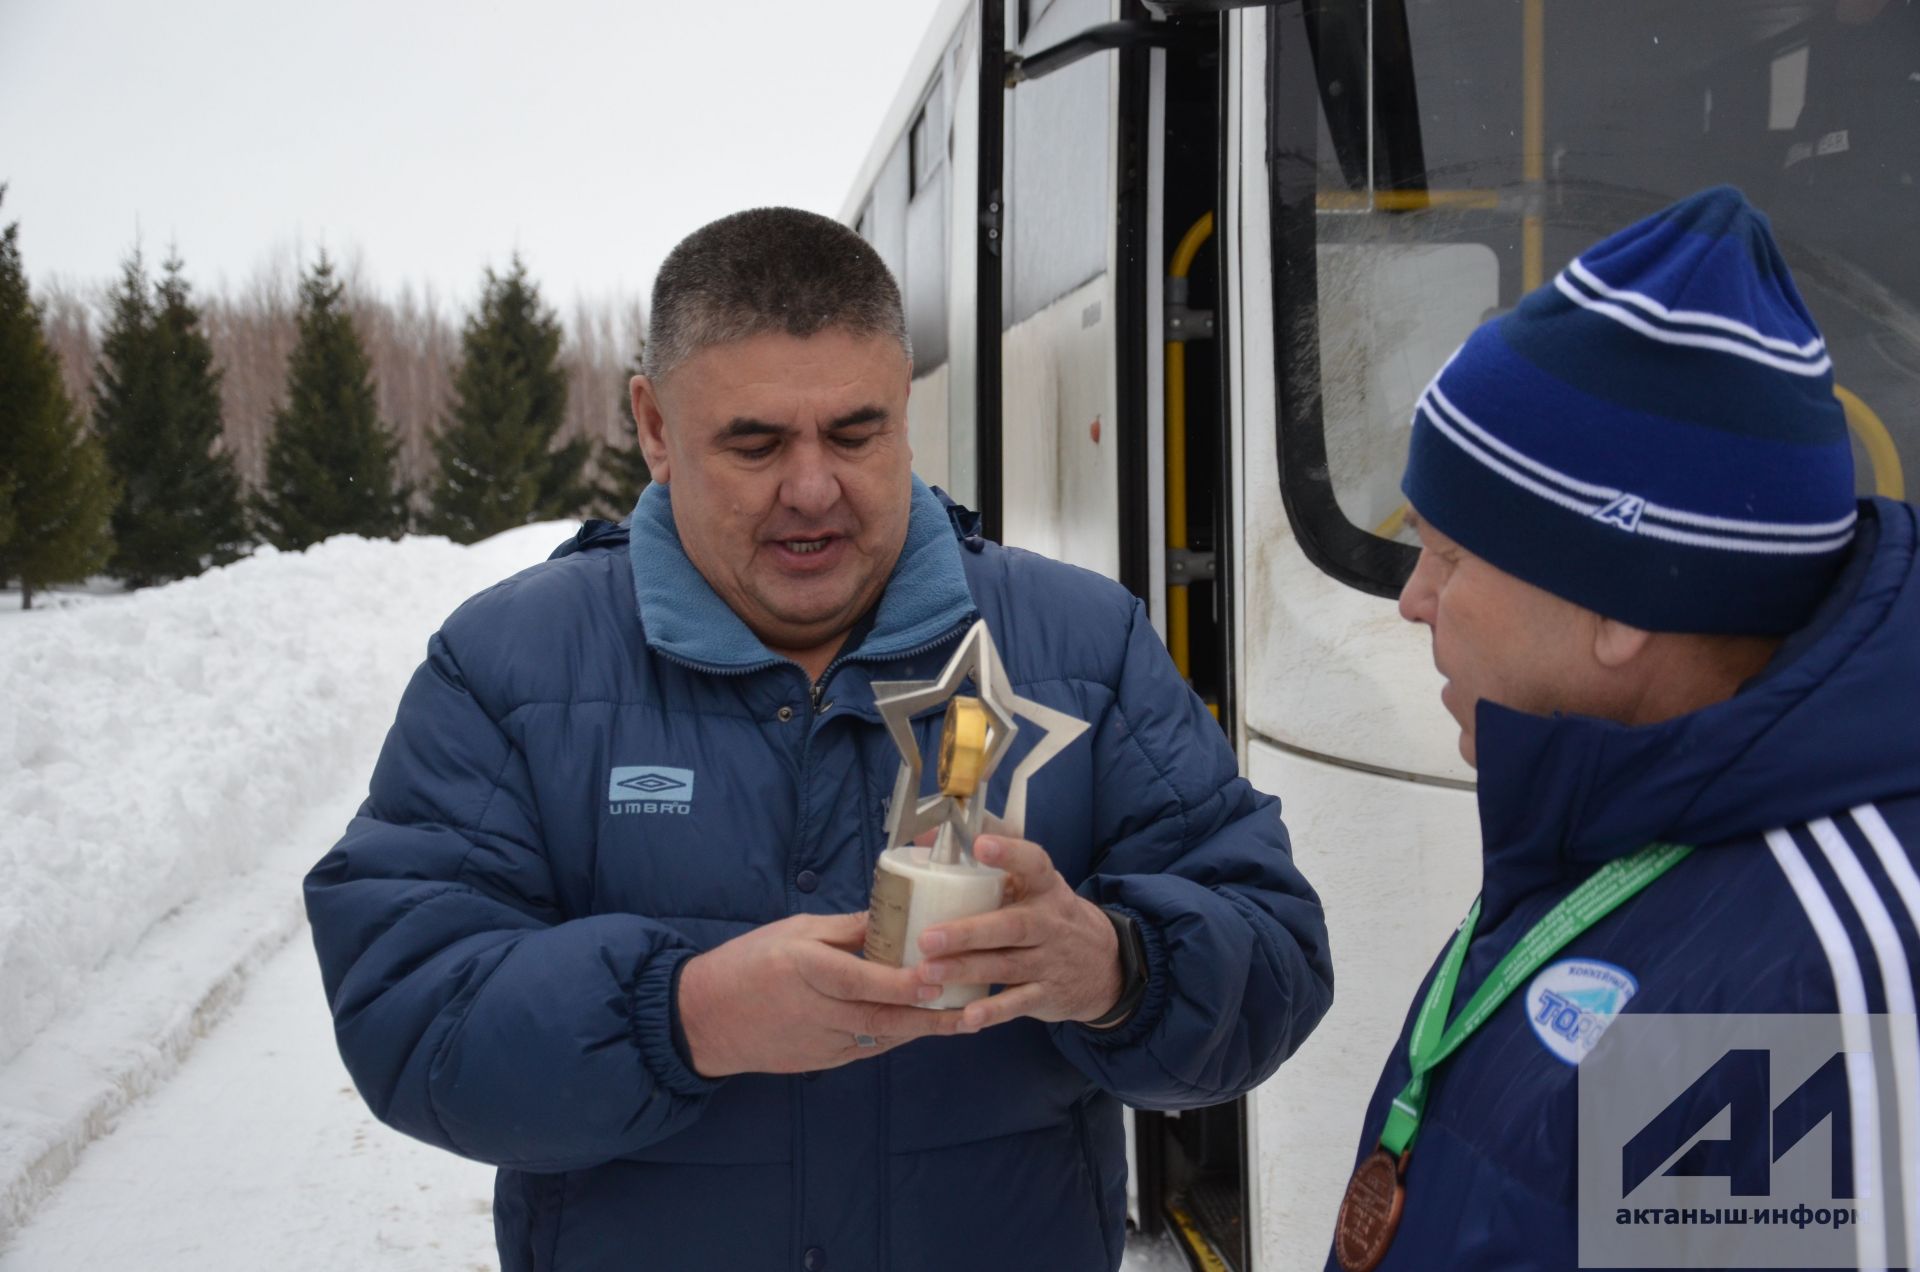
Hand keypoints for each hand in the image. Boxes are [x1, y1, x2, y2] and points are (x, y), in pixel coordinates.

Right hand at [677, 912, 962, 1076]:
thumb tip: (893, 914)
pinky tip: (922, 1029)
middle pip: (880, 1019)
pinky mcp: (820, 1062)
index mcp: (805, 969)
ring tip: (962, 1021)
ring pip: (879, 1039)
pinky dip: (895, 1039)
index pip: (860, 981)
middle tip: (969, 1012)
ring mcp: (819, 1042)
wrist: (705, 1020)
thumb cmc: (747, 963)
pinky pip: (865, 1050)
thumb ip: (845, 928)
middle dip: (929, 1018)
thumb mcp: (793, 930)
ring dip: (920, 1031)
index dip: (901, 983)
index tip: (937, 979)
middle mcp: (815, 1010)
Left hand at [916, 835, 1123, 1031]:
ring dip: (966, 970)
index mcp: (1046, 887)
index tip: (980, 844)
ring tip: (928, 972)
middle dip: (969, 932)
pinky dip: (992, 1012)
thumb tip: (929, 835)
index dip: (1009, 853)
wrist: (1107, 965)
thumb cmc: (1050, 913)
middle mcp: (1050, 923)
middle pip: (1012, 926)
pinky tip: (965, 1018)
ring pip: (1007, 965)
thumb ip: (989, 855)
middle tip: (928, 937)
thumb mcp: (1033, 882)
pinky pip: (1017, 1004)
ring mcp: (1050, 961)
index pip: (1033, 864)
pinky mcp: (1047, 995)